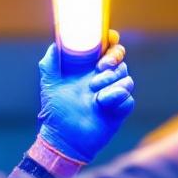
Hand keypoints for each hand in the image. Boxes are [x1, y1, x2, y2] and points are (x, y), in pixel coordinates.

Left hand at [36, 30, 135, 162]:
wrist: (64, 139)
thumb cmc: (56, 112)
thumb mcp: (50, 84)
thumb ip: (50, 63)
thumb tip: (55, 45)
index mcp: (89, 69)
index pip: (106, 49)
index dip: (111, 40)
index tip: (109, 38)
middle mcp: (103, 79)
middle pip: (120, 59)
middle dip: (114, 58)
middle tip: (100, 67)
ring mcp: (113, 93)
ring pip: (126, 77)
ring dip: (111, 81)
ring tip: (94, 92)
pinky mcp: (120, 109)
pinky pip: (128, 98)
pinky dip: (116, 98)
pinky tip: (102, 104)